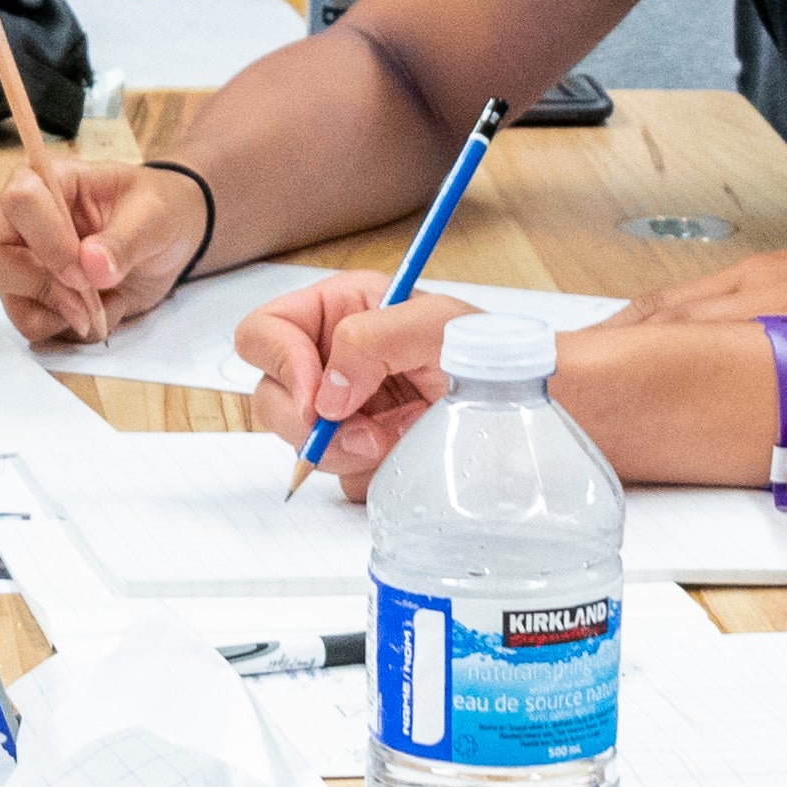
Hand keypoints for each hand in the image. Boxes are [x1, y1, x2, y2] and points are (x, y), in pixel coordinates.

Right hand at [0, 152, 206, 345]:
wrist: (166, 241)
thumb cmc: (155, 211)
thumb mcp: (153, 217)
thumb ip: (125, 240)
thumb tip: (92, 266)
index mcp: (46, 180)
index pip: (17, 203)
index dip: (48, 243)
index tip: (85, 269)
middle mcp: (18, 220)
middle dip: (41, 287)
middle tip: (86, 296)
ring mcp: (20, 261)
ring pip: (11, 304)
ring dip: (64, 315)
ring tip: (104, 302)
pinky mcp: (32, 295)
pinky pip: (33, 326)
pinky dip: (71, 328)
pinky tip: (98, 309)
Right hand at [236, 275, 486, 491]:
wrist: (522, 402)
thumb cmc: (488, 350)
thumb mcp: (436, 325)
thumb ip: (372, 339)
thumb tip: (327, 392)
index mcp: (337, 311)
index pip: (264, 332)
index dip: (280, 364)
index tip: (318, 399)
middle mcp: (330, 359)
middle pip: (271, 397)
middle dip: (312, 425)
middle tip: (365, 435)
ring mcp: (342, 409)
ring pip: (302, 444)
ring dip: (348, 450)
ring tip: (403, 434)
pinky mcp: (359, 450)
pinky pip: (338, 475)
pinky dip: (371, 471)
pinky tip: (408, 449)